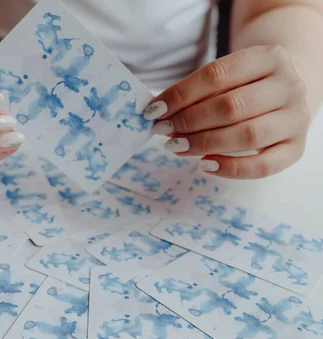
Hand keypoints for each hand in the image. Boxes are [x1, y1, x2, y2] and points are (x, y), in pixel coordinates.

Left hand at [144, 45, 309, 178]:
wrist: (286, 95)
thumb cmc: (247, 87)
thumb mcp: (229, 77)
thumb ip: (199, 92)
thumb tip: (158, 112)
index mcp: (270, 57)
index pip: (217, 75)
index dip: (181, 95)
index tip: (154, 110)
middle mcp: (289, 85)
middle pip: (231, 107)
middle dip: (190, 121)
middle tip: (164, 131)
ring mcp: (296, 118)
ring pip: (247, 135)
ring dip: (205, 144)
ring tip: (177, 147)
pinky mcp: (296, 148)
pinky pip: (262, 166)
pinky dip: (230, 168)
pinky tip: (205, 164)